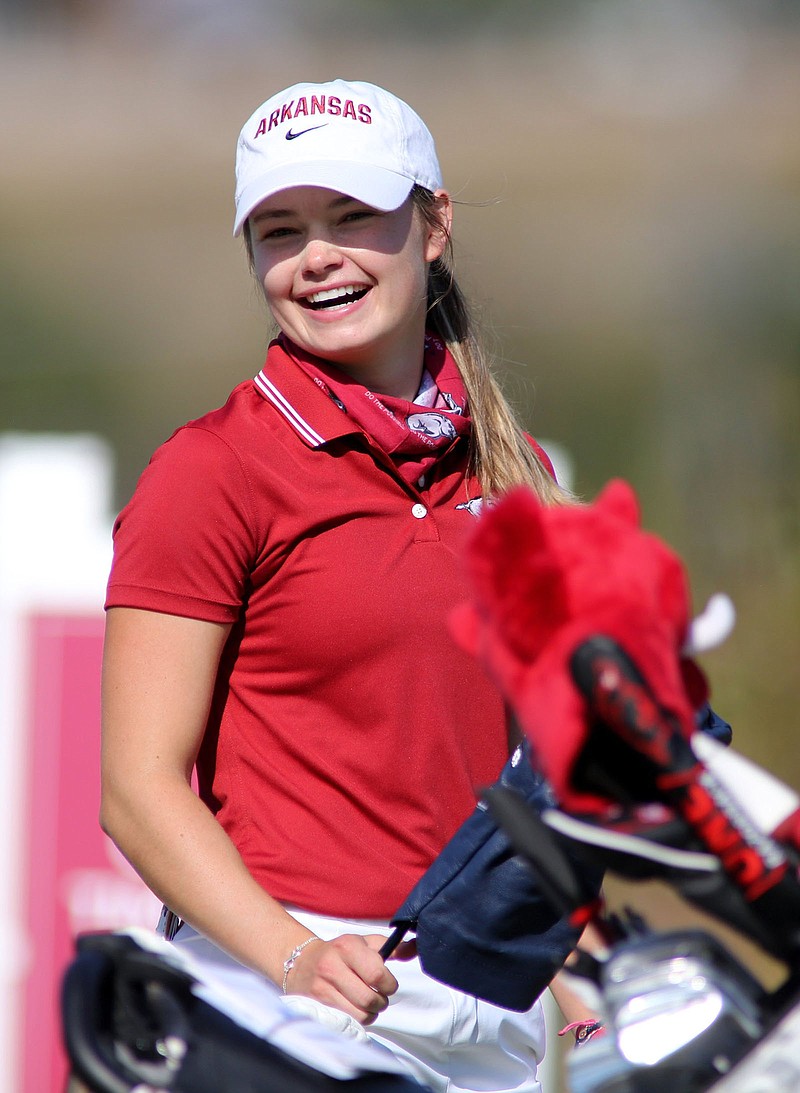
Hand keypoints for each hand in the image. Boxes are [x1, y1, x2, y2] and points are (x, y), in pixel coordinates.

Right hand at [283, 933, 398, 1024]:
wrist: (301, 963)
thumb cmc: (340, 952)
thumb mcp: (364, 943)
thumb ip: (391, 947)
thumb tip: (414, 948)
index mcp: (348, 947)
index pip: (377, 974)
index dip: (389, 984)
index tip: (388, 983)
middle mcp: (333, 966)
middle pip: (370, 998)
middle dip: (382, 1001)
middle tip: (380, 995)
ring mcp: (323, 988)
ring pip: (360, 1014)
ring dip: (372, 1013)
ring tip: (370, 1003)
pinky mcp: (318, 1005)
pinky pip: (348, 1021)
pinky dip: (359, 1019)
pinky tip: (357, 1008)